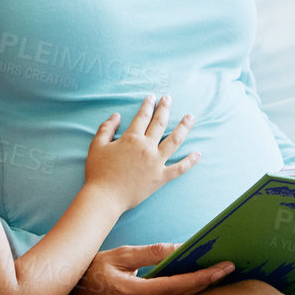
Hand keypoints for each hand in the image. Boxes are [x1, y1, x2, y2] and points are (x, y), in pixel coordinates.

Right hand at [67, 243, 234, 294]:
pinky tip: (194, 287)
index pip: (176, 286)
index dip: (203, 277)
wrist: (61, 294)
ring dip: (197, 291)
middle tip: (228, 269)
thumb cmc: (90, 271)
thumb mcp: (120, 255)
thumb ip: (150, 253)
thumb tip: (180, 248)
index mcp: (131, 294)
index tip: (223, 268)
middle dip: (207, 284)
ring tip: (216, 275)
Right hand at [85, 95, 196, 211]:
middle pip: (160, 123)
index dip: (148, 105)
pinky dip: (189, 161)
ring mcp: (156, 162)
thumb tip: (116, 115)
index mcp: (131, 139)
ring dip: (184, 128)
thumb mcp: (97, 146)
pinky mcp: (160, 178)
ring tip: (190, 117)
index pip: (142, 117)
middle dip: (165, 109)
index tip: (152, 97)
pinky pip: (179, 168)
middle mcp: (147, 147)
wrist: (105, 197)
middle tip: (169, 98)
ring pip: (174, 141)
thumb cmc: (99, 172)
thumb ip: (106, 128)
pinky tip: (198, 153)